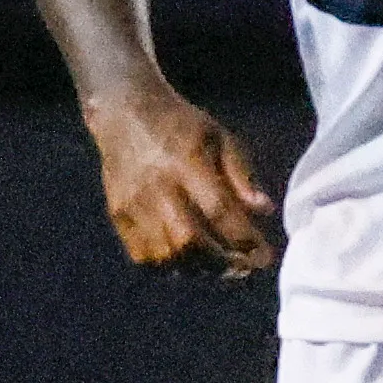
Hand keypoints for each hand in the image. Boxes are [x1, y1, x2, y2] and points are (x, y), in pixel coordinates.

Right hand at [88, 83, 279, 275]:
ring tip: (217, 268)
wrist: (125, 114)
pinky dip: (167, 266)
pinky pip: (142, 255)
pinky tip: (185, 262)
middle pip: (189, 240)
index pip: (219, 211)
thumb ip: (241, 174)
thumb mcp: (220, 137)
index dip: (245, 239)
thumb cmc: (181, 125)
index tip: (264, 255)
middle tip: (242, 267)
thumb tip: (264, 210)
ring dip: (196, 269)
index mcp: (187, 163)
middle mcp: (157, 187)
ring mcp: (133, 204)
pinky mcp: (118, 214)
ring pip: (164, 254)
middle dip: (221, 262)